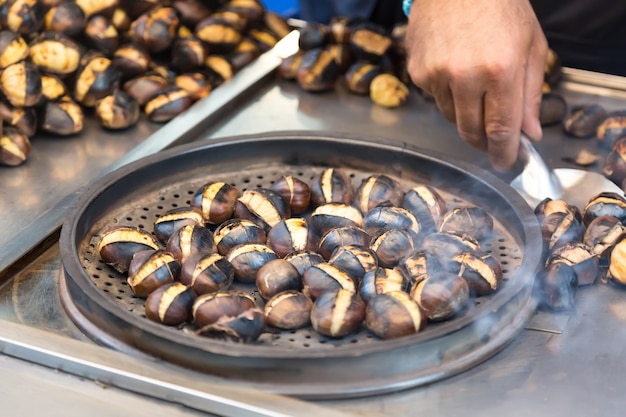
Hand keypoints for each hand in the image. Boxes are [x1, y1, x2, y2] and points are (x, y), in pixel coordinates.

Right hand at [405, 0, 546, 170]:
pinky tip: (455, 70)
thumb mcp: (530, 45)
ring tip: (476, 88)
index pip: (501, 129)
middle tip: (492, 140)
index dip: (504, 154)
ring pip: (451, 117)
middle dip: (484, 142)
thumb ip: (530, 94)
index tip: (505, 164)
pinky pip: (434, 98)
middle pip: (471, 132)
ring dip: (466, 114)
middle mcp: (464, 76)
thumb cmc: (500, 6)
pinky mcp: (417, 71)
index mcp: (500, 69)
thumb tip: (529, 133)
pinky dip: (447, 93)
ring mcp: (435, 74)